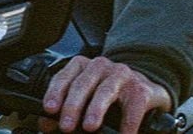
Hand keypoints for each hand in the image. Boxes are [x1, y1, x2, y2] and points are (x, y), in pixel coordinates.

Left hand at [40, 55, 171, 133]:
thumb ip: (67, 111)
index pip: (64, 77)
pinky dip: (127, 124)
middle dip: (72, 106)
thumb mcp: (86, 102)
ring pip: (105, 90)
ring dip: (95, 109)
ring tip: (89, 126)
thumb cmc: (111, 99)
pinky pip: (132, 106)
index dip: (55, 92)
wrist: (146, 93)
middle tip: (66, 126)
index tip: (49, 109)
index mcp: (83, 67)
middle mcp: (101, 67)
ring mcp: (122, 75)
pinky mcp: (141, 89)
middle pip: (82, 84)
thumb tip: (47, 123)